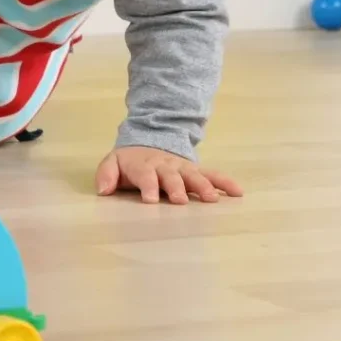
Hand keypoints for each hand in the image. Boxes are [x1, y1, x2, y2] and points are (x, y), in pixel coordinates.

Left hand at [95, 146, 242, 203]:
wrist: (148, 140)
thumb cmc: (130, 162)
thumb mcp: (112, 163)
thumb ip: (106, 174)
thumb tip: (102, 190)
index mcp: (143, 165)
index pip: (145, 175)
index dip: (148, 186)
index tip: (151, 200)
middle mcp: (165, 166)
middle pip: (171, 176)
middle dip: (176, 187)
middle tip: (180, 200)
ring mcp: (182, 168)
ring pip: (194, 175)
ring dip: (202, 186)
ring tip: (211, 199)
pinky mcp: (195, 171)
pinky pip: (212, 175)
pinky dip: (225, 182)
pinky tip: (237, 192)